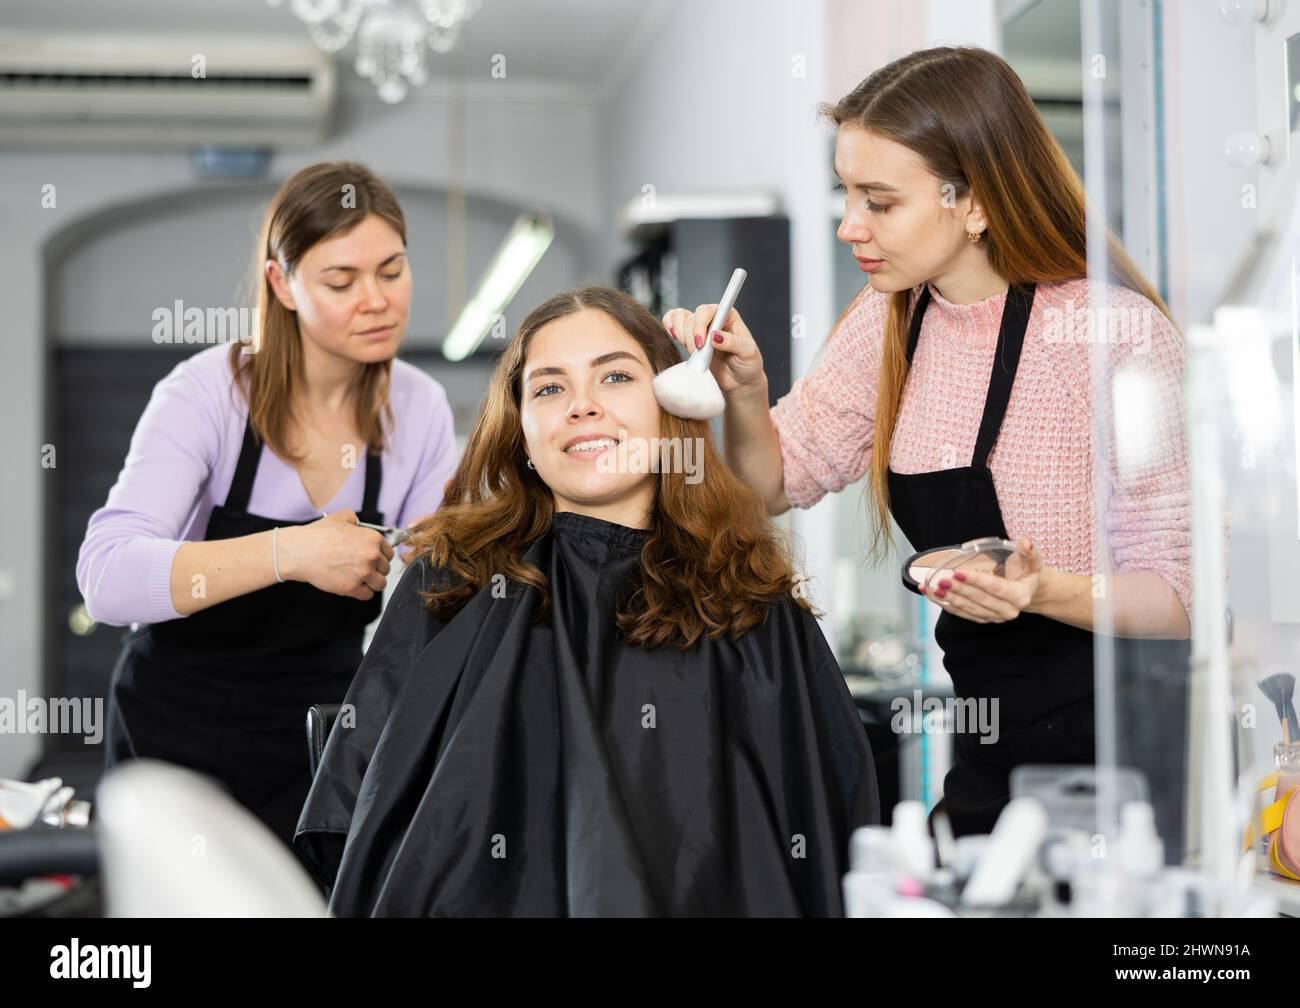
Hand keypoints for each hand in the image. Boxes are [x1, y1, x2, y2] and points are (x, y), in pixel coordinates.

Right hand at [278, 509, 392, 600]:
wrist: (300, 552)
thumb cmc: (317, 536)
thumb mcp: (340, 518)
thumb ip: (354, 519)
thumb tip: (358, 523)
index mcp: (372, 538)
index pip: (389, 553)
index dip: (380, 556)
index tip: (372, 559)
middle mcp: (371, 555)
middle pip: (385, 569)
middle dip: (376, 569)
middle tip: (362, 568)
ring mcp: (363, 573)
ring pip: (380, 583)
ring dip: (372, 582)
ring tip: (360, 578)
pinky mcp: (352, 588)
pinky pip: (368, 595)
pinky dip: (362, 592)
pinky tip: (353, 585)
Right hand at [660, 303, 766, 396]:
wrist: (739, 381)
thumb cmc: (748, 364)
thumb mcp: (747, 353)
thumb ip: (732, 343)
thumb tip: (715, 336)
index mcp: (728, 315)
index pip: (707, 310)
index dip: (700, 325)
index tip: (701, 344)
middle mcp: (712, 318)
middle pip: (691, 318)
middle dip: (692, 338)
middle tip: (700, 355)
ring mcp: (699, 328)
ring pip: (679, 320)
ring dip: (682, 337)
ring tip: (694, 353)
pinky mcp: (689, 338)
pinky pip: (672, 322)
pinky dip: (670, 328)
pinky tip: (676, 338)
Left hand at [920, 536, 1044, 623]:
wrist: (1028, 592)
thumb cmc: (1027, 573)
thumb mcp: (1033, 562)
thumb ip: (1030, 552)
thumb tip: (1025, 541)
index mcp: (1020, 596)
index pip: (996, 588)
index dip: (977, 581)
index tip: (959, 572)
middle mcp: (1008, 610)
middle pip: (980, 599)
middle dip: (959, 589)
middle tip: (942, 578)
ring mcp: (995, 617)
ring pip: (969, 608)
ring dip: (949, 598)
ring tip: (933, 587)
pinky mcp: (984, 619)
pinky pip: (963, 614)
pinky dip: (946, 604)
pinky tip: (933, 595)